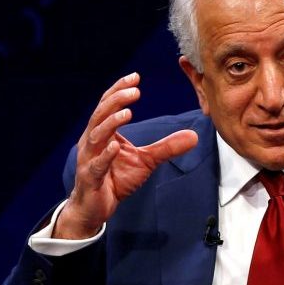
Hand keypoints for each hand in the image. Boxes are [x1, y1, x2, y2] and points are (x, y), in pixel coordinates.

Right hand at [54, 73, 197, 238]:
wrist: (95, 208)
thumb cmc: (116, 179)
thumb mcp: (146, 161)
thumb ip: (166, 147)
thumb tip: (194, 136)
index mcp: (103, 133)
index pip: (108, 105)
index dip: (119, 90)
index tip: (136, 76)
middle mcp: (93, 141)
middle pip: (101, 115)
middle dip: (116, 100)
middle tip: (134, 90)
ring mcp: (89, 159)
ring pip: (97, 136)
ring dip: (111, 122)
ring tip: (128, 112)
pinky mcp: (90, 178)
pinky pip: (97, 164)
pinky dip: (105, 155)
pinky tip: (115, 146)